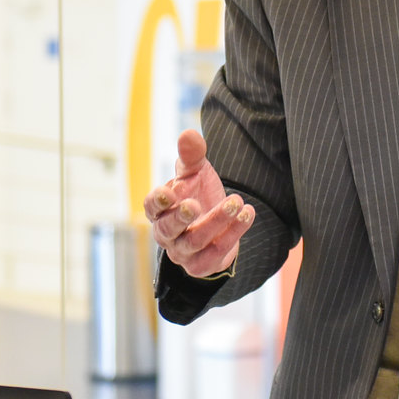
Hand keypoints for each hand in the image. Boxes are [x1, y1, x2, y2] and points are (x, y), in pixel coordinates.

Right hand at [142, 131, 255, 277]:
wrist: (218, 227)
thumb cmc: (198, 195)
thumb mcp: (196, 173)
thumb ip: (191, 155)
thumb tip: (188, 134)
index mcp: (159, 211)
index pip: (151, 208)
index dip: (157, 201)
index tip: (168, 192)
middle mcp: (167, 234)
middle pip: (168, 228)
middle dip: (181, 216)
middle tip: (195, 204)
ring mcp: (183, 252)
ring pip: (196, 240)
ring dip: (216, 221)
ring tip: (236, 201)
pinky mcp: (202, 264)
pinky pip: (216, 252)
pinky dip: (234, 233)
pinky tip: (247, 214)